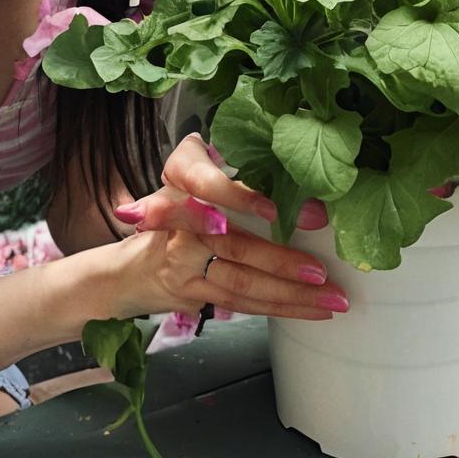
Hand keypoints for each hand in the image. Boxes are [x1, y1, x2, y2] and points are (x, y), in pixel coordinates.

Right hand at [107, 134, 348, 321]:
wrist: (126, 271)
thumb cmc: (173, 207)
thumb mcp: (189, 169)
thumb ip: (223, 155)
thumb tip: (283, 147)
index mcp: (180, 184)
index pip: (205, 187)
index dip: (240, 197)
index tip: (274, 209)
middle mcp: (178, 228)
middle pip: (234, 246)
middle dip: (281, 261)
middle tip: (321, 270)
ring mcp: (184, 267)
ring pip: (242, 284)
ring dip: (291, 295)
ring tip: (332, 298)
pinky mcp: (194, 297)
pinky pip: (243, 305)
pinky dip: (281, 309)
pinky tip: (312, 310)